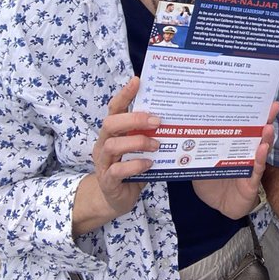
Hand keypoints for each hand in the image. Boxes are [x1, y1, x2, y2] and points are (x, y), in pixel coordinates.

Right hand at [72, 76, 158, 234]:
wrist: (116, 199)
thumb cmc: (132, 167)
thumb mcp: (140, 147)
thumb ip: (149, 133)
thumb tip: (175, 116)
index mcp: (113, 131)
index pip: (115, 108)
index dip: (124, 94)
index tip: (137, 80)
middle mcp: (104, 143)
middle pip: (111, 123)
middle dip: (134, 119)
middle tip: (156, 121)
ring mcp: (104, 162)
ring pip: (113, 145)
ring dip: (137, 142)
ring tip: (156, 145)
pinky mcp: (108, 180)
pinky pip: (117, 170)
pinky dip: (135, 165)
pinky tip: (149, 164)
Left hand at [192, 102, 278, 218]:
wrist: (218, 207)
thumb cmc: (211, 184)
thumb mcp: (199, 164)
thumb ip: (197, 151)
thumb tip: (184, 132)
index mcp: (233, 146)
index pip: (243, 126)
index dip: (250, 113)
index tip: (257, 98)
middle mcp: (245, 152)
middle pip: (257, 133)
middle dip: (266, 118)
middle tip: (273, 105)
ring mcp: (250, 166)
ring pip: (261, 149)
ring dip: (266, 137)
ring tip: (268, 126)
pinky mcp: (252, 181)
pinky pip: (257, 169)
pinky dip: (261, 158)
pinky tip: (263, 148)